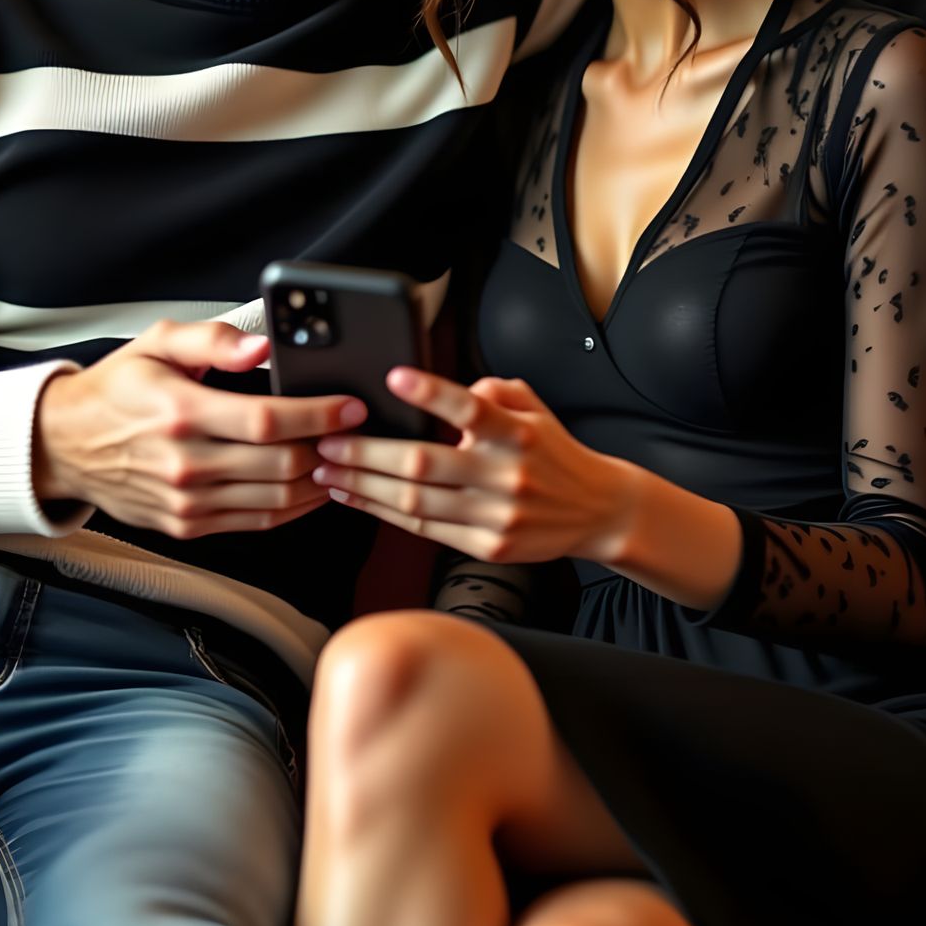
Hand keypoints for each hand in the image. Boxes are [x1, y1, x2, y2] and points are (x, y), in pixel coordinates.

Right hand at [33, 319, 366, 538]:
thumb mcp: (157, 342)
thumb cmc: (117, 389)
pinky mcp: (188, 525)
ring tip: (342, 458)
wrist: (65, 445)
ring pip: (276, 498)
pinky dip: (294, 506)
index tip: (350, 406)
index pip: (267, 420)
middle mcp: (184, 462)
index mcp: (180, 411)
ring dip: (319, 480)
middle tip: (355, 432)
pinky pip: (257, 520)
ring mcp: (186, 501)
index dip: (319, 415)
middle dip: (330, 448)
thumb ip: (214, 340)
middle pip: (281, 464)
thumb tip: (263, 347)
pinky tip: (313, 485)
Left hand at [313, 368, 638, 562]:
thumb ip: (492, 390)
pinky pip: (426, 529)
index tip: (393, 378)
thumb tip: (449, 387)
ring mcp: (496, 515)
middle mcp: (506, 475)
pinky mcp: (488, 546)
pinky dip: (386, 513)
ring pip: (416, 502)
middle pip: (425, 463)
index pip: (471, 408)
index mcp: (516, 433)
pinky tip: (359, 497)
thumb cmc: (553, 454)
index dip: (431, 393)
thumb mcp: (534, 408)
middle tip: (328, 440)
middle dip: (368, 452)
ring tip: (329, 470)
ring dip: (365, 485)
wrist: (598, 510)